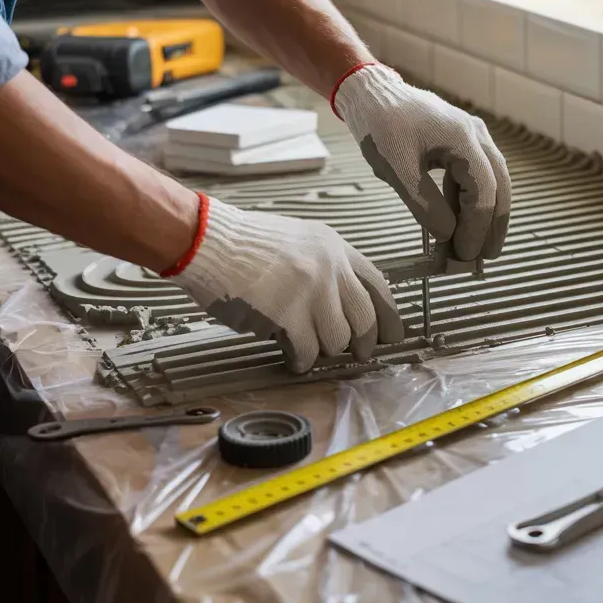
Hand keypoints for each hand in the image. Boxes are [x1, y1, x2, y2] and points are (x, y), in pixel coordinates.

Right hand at [171, 196, 404, 371]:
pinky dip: (302, 360)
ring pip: (337, 339)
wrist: (209, 242)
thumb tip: (344, 309)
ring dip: (324, 350)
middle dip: (364, 343)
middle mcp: (330, 268)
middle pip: (365, 318)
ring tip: (308, 347)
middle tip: (358, 354)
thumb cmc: (245, 246)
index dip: (389, 315)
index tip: (393, 334)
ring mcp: (311, 291)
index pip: (378, 285)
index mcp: (335, 247)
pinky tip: (292, 356)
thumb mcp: (299, 243)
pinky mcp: (289, 315)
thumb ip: (327, 268)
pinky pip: (308, 351)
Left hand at [333, 64, 510, 260]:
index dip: (477, 227)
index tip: (465, 254)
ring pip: (490, 183)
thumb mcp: (397, 169)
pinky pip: (474, 177)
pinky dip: (469, 202)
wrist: (369, 93)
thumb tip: (448, 236)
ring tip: (475, 246)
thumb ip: (425, 204)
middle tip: (484, 257)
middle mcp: (476, 136)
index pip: (484, 191)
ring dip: (483, 215)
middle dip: (493, 225)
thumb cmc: (379, 124)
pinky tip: (460, 222)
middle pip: (498, 187)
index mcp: (464, 138)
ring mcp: (472, 138)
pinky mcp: (461, 144)